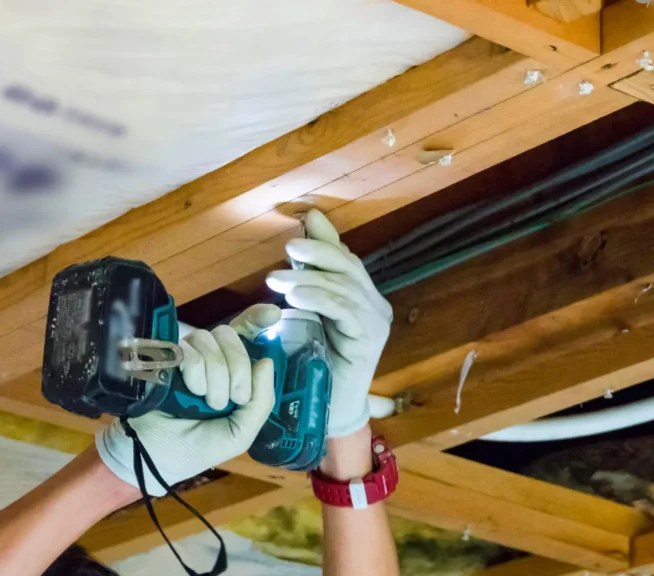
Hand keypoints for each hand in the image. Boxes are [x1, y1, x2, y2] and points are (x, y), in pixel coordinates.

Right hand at [95, 304, 280, 495]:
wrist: (156, 457)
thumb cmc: (198, 448)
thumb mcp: (241, 432)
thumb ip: (261, 401)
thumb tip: (266, 361)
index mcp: (232, 372)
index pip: (246, 335)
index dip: (257, 318)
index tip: (273, 314)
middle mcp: (210, 358)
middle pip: (232, 336)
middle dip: (238, 369)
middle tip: (230, 399)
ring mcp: (186, 356)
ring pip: (210, 340)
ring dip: (215, 376)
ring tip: (205, 401)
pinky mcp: (165, 358)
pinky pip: (190, 350)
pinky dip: (196, 373)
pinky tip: (190, 391)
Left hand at [267, 210, 391, 437]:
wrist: (331, 406)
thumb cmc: (319, 360)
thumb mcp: (311, 312)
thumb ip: (311, 277)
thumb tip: (307, 229)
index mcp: (366, 298)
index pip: (348, 260)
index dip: (327, 240)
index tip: (305, 222)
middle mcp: (377, 307)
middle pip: (350, 268)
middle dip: (318, 254)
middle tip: (288, 249)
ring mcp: (377, 324)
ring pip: (344, 288)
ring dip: (308, 279)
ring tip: (277, 279)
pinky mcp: (369, 340)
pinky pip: (344, 311)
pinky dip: (318, 300)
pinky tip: (294, 297)